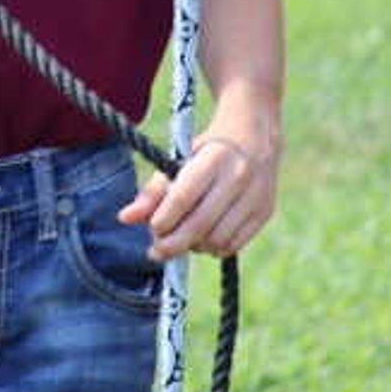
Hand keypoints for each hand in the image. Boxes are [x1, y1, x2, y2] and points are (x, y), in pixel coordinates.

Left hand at [122, 130, 279, 260]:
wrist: (255, 139)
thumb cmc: (205, 153)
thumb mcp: (178, 161)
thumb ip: (152, 191)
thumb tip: (125, 218)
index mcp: (212, 160)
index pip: (182, 197)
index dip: (163, 219)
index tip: (152, 229)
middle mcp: (238, 177)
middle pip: (200, 223)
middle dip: (174, 243)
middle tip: (157, 252)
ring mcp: (256, 196)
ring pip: (218, 238)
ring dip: (194, 247)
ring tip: (182, 240)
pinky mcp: (265, 212)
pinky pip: (236, 244)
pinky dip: (214, 249)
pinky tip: (203, 240)